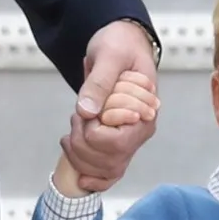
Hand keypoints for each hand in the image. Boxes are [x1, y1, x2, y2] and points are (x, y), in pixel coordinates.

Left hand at [60, 20, 159, 193]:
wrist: (120, 42)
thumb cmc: (120, 45)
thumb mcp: (109, 56)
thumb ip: (99, 83)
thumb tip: (87, 112)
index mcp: (145, 111)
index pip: (115, 143)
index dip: (92, 131)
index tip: (85, 110)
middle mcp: (140, 130)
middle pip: (107, 160)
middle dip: (81, 142)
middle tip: (75, 115)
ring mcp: (130, 138)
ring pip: (104, 169)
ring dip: (79, 154)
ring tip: (73, 127)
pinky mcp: (117, 142)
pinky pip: (108, 173)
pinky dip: (92, 177)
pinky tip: (80, 177)